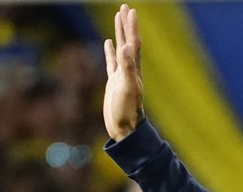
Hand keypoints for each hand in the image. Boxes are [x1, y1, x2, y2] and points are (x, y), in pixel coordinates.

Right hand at [103, 4, 143, 140]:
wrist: (125, 129)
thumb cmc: (127, 111)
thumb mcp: (127, 88)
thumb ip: (127, 68)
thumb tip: (127, 47)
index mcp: (134, 69)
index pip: (133, 42)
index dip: (131, 27)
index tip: (130, 11)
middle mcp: (130, 69)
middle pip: (128, 41)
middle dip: (126, 24)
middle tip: (125, 7)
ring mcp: (121, 75)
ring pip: (120, 48)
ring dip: (120, 34)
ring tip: (118, 18)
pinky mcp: (113, 82)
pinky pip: (112, 62)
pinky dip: (110, 51)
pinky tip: (108, 43)